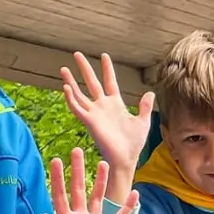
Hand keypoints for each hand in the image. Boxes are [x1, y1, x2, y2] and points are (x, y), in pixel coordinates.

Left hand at [37, 151, 138, 213]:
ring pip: (99, 198)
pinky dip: (128, 207)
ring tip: (103, 163)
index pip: (60, 195)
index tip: (56, 160)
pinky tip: (135, 194)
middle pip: (80, 189)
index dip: (58, 178)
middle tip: (76, 150)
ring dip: (101, 181)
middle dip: (78, 170)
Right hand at [61, 52, 154, 169]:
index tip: (104, 55)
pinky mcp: (89, 122)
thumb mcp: (143, 121)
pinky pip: (77, 109)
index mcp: (115, 104)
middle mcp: (102, 106)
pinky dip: (70, 99)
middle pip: (91, 82)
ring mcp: (94, 113)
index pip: (110, 81)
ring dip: (71, 82)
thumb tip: (150, 92)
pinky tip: (65, 88)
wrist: (126, 159)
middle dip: (85, 68)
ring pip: (79, 94)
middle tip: (77, 54)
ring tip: (63, 69)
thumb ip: (144, 106)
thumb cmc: (134, 144)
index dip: (107, 69)